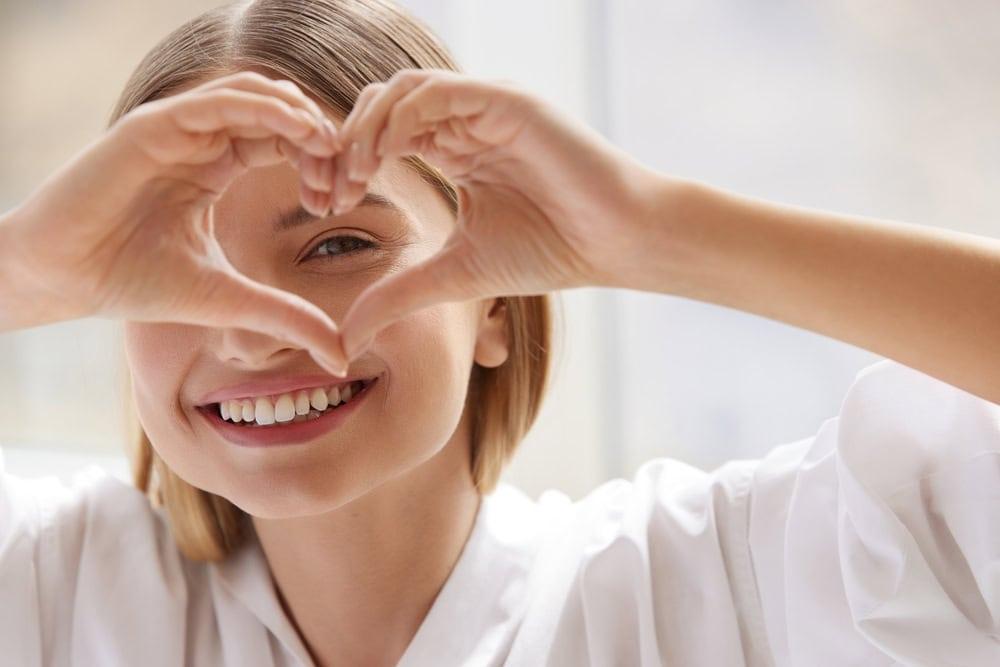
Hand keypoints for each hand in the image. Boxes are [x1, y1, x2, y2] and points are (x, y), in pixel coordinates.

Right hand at [5, 71, 348, 374]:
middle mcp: (202, 142)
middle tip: (344, 173)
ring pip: (255, 94)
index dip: (320, 162)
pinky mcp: (155, 126)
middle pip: (279, 115)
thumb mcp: (230, 299)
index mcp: (217, 169)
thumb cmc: (136, 284)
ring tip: (328, 145)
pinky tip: (300, 129)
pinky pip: (221, 100)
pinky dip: (266, 106)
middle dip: (320, 138)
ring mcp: (179, 130)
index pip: (284, 143)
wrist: (67, 281)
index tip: (338, 199)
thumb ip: (287, 317)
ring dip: (300, 114)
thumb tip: (340, 355)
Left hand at [330, 69, 665, 360]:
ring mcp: (484, 107)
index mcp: (453, 150)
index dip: (344, 164)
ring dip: (366, 128)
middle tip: (326, 190)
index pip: (379, 136)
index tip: (323, 205)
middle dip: (343, 143)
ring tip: (353, 176)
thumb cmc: (550, 252)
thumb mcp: (455, 275)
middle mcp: (464, 122)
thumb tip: (346, 338)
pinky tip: (387, 158)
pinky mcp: (506, 101)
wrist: (616, 243)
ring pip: (401, 90)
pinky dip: (401, 118)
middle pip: (379, 106)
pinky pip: (437, 91)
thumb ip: (399, 293)